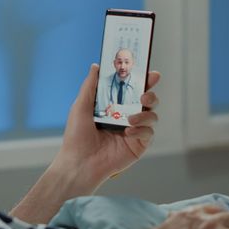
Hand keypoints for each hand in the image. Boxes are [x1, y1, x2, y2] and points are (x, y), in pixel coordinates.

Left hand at [55, 64, 160, 186]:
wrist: (79, 162)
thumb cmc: (76, 136)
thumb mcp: (81, 106)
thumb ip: (90, 86)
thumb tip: (96, 66)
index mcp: (113, 106)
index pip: (131, 89)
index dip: (142, 79)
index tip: (150, 72)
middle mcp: (125, 117)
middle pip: (147, 100)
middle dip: (150, 93)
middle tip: (145, 94)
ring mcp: (133, 131)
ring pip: (152, 115)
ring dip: (145, 113)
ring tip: (131, 119)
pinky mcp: (138, 145)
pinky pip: (149, 133)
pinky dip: (142, 130)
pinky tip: (128, 132)